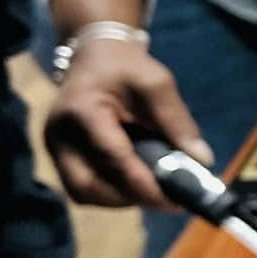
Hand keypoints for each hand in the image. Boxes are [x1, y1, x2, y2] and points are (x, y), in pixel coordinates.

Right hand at [46, 39, 210, 208]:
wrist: (94, 57)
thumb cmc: (126, 67)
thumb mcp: (157, 83)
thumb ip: (177, 121)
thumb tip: (201, 160)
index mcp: (82, 110)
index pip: (112, 156)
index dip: (144, 183)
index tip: (175, 200)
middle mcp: (59, 135)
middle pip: (89, 185)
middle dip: (131, 197)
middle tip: (167, 200)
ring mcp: (55, 149)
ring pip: (84, 193)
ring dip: (121, 199)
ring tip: (154, 191)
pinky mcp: (60, 158)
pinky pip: (83, 188)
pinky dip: (111, 193)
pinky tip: (135, 184)